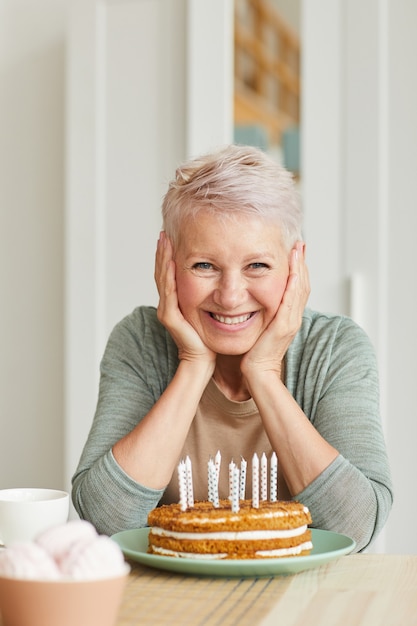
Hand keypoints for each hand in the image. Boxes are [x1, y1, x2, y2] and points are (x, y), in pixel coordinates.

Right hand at [154, 232, 215, 366]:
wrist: (202, 361)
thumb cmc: (208, 340)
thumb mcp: (207, 312)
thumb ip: (208, 298)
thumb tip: (220, 282)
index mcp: (176, 302)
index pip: (170, 274)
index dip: (169, 256)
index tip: (172, 237)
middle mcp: (168, 304)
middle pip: (162, 272)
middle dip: (163, 252)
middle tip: (164, 233)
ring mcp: (167, 309)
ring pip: (163, 278)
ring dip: (163, 258)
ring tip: (164, 240)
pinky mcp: (170, 316)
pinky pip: (169, 291)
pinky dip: (169, 274)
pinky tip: (171, 262)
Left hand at [241, 241, 309, 379]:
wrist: (257, 373)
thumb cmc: (254, 353)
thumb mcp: (260, 327)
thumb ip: (261, 313)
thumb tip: (252, 300)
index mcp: (288, 316)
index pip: (297, 287)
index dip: (298, 268)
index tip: (295, 250)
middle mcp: (293, 317)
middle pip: (302, 284)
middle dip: (301, 262)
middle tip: (299, 243)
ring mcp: (290, 322)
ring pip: (300, 289)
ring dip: (299, 268)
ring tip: (297, 250)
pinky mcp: (284, 327)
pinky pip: (291, 302)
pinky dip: (294, 285)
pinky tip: (293, 272)